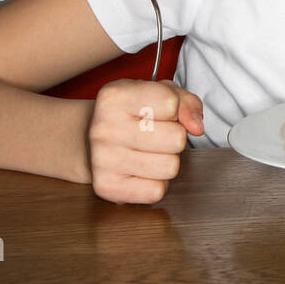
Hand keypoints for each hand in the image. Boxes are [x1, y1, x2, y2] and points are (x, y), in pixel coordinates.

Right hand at [87, 78, 203, 203]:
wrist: (88, 139)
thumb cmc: (130, 114)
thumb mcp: (157, 93)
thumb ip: (185, 102)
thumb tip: (196, 126)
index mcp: (114, 96)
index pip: (171, 103)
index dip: (176, 109)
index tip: (161, 112)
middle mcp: (104, 128)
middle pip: (176, 138)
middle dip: (174, 137)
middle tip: (155, 134)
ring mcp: (103, 160)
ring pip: (170, 167)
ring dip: (167, 160)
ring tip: (148, 152)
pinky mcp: (107, 187)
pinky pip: (156, 191)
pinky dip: (155, 182)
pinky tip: (141, 170)